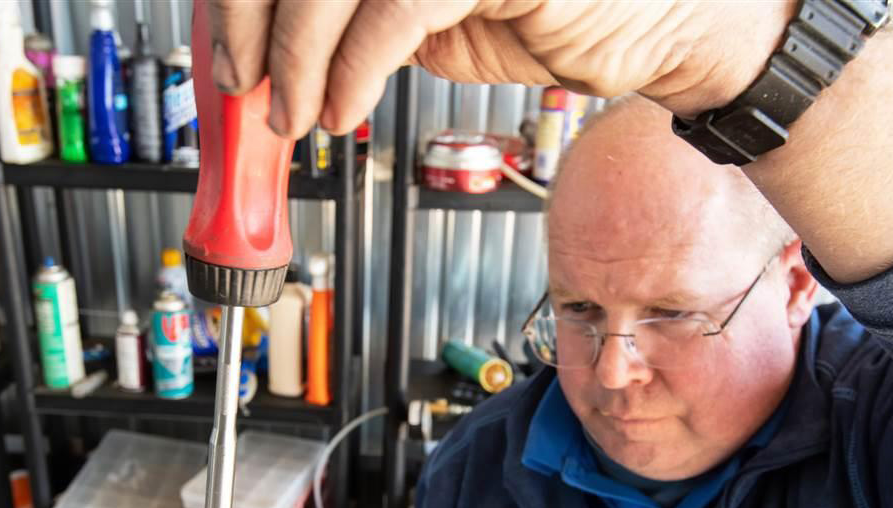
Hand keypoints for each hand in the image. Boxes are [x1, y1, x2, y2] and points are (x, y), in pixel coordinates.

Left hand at [203, 0, 793, 137]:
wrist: (665, 27)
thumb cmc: (560, 11)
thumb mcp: (434, 17)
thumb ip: (363, 13)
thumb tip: (284, 44)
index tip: (228, 41)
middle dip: (250, 18)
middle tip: (244, 82)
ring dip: (294, 54)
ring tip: (290, 111)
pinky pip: (394, 7)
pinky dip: (350, 68)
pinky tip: (340, 108)